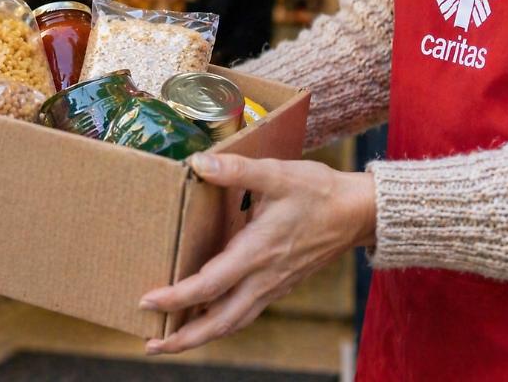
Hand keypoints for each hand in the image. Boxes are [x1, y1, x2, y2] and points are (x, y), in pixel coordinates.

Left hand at [140, 153, 375, 354]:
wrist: (360, 212)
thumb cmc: (318, 191)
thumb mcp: (276, 173)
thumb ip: (235, 170)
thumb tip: (197, 163)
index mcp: (257, 252)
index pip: (209, 285)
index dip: (176, 297)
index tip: (147, 300)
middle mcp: (264, 277)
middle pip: (219, 321)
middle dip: (184, 337)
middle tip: (152, 345)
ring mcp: (273, 286)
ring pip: (233, 322)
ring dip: (201, 335)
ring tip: (172, 341)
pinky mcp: (280, 285)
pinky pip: (246, 314)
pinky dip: (222, 323)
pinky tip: (207, 318)